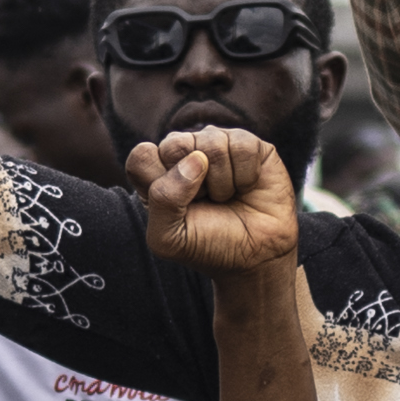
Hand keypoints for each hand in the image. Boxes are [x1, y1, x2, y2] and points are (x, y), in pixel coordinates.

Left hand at [130, 125, 300, 276]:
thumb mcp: (170, 238)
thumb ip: (163, 199)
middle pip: (173, 144)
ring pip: (211, 144)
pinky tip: (246, 187)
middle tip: (205, 201)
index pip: (141, 157)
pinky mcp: (247, 144)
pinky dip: (246, 176)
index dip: (159, 182)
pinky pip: (242, 146)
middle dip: (193, 183)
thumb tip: (195, 159)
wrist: (257, 256)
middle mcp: (183, 154)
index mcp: (156, 174)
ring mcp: (215, 145)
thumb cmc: (209, 245)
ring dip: (223, 183)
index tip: (177, 207)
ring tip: (227, 198)